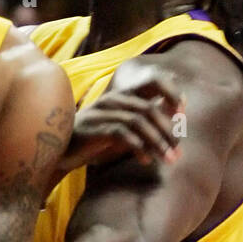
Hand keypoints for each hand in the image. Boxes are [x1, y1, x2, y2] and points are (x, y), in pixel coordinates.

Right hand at [60, 62, 183, 173]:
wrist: (60, 152)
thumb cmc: (95, 140)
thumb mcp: (123, 128)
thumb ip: (145, 118)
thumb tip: (174, 114)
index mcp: (122, 95)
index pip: (152, 82)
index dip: (171, 92)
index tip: (182, 112)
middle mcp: (113, 100)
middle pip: (149, 109)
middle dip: (168, 131)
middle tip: (178, 151)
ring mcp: (102, 113)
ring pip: (138, 122)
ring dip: (157, 142)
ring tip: (168, 159)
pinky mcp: (93, 129)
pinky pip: (122, 134)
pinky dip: (137, 147)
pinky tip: (145, 160)